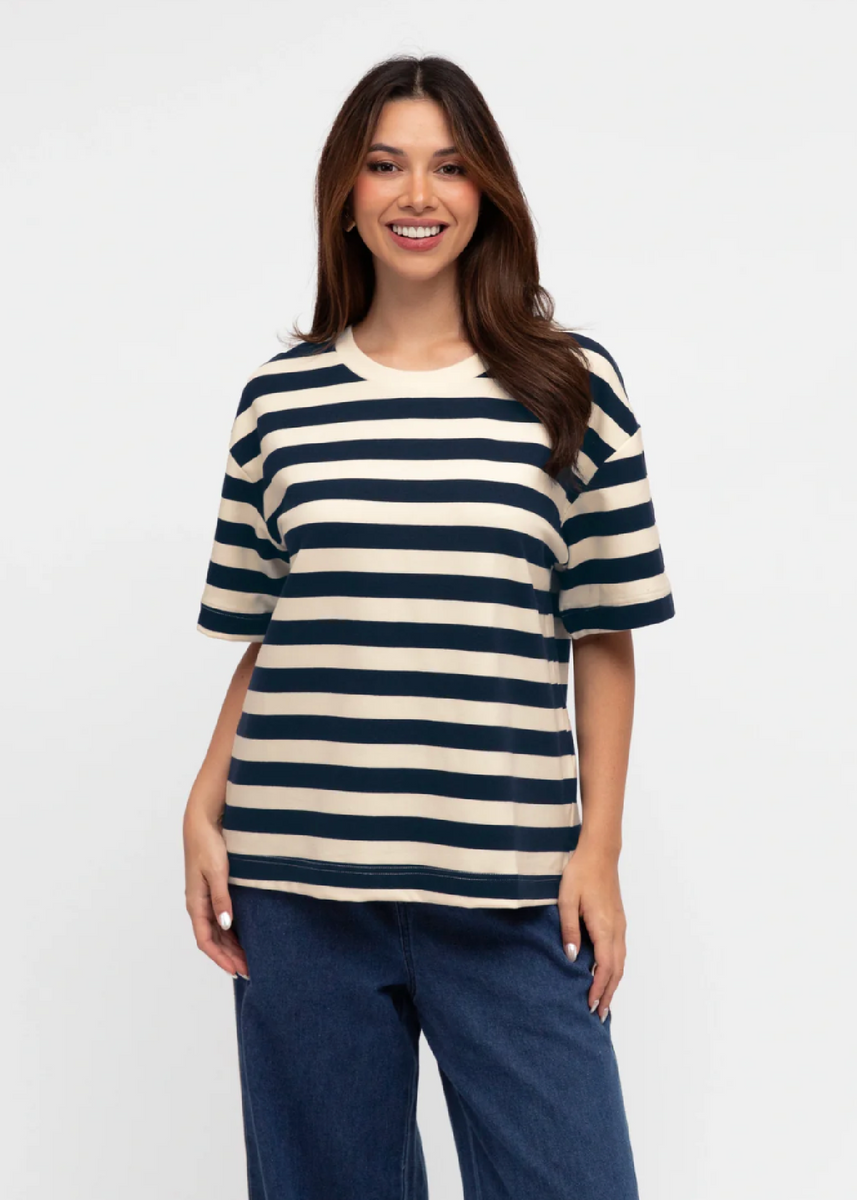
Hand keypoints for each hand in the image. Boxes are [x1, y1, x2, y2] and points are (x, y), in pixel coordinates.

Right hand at [183, 804, 249, 978]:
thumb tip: (226, 924)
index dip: (220, 958)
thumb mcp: (217, 871)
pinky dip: (231, 931)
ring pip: (218, 930)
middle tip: (249, 970)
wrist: (202, 822)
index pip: (206, 940)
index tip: (236, 971)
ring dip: (231, 946)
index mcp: (195, 903)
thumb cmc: (208, 844)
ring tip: (248, 959)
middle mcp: (198, 904)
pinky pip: (221, 918)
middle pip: (213, 939)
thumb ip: (222, 898)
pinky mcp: (213, 889)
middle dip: (229, 956)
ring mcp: (205, 898)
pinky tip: (244, 936)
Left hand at [557, 844, 626, 1020]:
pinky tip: (606, 973)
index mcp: (604, 927)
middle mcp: (616, 930)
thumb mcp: (567, 900)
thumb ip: (569, 929)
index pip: (604, 967)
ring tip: (603, 1001)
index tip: (589, 1006)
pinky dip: (615, 969)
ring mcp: (620, 925)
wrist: (599, 853)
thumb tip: (572, 958)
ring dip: (613, 983)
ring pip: (621, 962)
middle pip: (616, 970)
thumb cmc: (581, 873)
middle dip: (608, 993)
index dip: (598, 989)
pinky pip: (619, 952)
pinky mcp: (618, 920)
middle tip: (598, 1014)